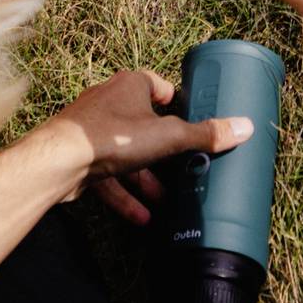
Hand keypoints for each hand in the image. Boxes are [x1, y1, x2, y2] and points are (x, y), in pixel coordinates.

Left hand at [37, 68, 251, 227]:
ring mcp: (92, 130)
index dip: (179, 105)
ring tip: (164, 201)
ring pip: (127, 156)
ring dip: (146, 180)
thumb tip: (244, 127)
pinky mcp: (80, 157)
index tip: (194, 125)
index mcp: (131, 85)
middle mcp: (109, 102)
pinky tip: (141, 217)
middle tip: (184, 170)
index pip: (162, 88)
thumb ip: (204, 135)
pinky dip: (125, 196)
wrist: (58, 161)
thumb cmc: (112, 136)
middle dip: (165, 153)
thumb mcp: (168, 136)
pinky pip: (108, 177)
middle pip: (146, 126)